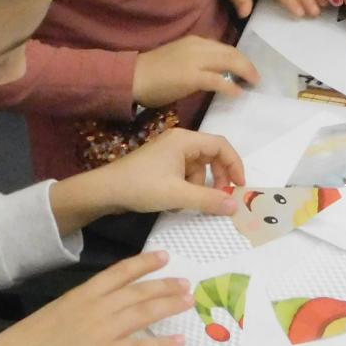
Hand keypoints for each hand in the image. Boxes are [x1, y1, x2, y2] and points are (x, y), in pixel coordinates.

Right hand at [0, 251, 189, 345]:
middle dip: (164, 285)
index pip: (120, 272)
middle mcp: (98, 306)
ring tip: (188, 301)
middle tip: (186, 282)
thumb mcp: (54, 314)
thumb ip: (76, 311)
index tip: (164, 257)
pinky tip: (179, 342)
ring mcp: (105, 329)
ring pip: (146, 312)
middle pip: (139, 291)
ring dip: (169, 305)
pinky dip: (163, 344)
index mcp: (82, 294)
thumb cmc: (27, 342)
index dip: (144, 264)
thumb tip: (91, 316)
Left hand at [78, 128, 245, 223]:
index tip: (240, 186)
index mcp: (185, 140)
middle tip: (220, 198)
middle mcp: (179, 141)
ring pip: (197, 168)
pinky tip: (176, 203)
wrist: (105, 191)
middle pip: (210, 156)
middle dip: (217, 178)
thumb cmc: (142, 186)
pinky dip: (186, 188)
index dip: (234, 164)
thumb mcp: (178, 194)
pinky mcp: (161, 164)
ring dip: (199, 186)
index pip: (221, 145)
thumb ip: (209, 199)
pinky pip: (184, 173)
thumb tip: (235, 205)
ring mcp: (169, 152)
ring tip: (189, 204)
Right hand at [133, 35, 259, 107]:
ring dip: (245, 72)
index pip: (225, 47)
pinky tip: (237, 93)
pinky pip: (218, 80)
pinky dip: (230, 86)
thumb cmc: (153, 71)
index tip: (247, 68)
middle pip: (232, 53)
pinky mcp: (191, 77)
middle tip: (256, 78)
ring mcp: (195, 61)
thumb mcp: (180, 58)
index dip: (240, 58)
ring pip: (229, 62)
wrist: (132, 77)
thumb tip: (216, 72)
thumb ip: (198, 61)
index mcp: (195, 41)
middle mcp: (198, 46)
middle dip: (247, 65)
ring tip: (253, 83)